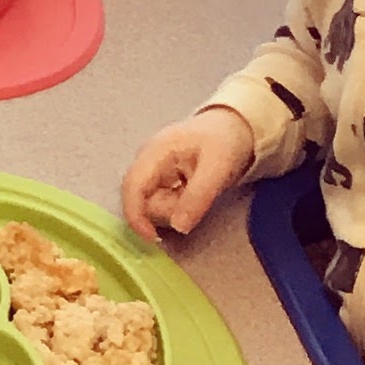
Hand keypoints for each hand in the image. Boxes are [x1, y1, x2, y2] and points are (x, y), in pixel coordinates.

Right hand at [121, 107, 256, 240]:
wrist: (232, 127)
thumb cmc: (225, 141)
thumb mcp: (219, 167)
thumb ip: (198, 197)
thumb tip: (178, 227)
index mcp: (154, 152)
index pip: (132, 188)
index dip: (136, 217)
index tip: (152, 238)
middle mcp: (145, 162)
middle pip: (142, 201)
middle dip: (169, 209)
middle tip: (198, 196)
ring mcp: (149, 171)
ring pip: (151, 206)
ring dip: (174, 208)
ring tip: (196, 189)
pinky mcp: (156, 180)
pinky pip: (159, 202)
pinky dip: (176, 204)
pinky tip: (190, 191)